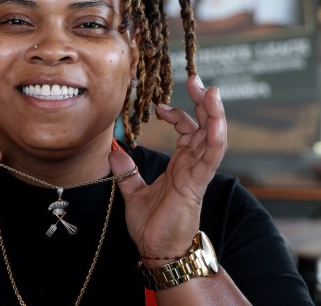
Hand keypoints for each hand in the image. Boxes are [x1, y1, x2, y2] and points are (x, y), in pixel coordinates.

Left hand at [109, 74, 225, 259]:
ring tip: (211, 90)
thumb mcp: (133, 191)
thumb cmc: (151, 225)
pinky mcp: (197, 182)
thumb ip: (126, 170)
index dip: (177, 114)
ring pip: (212, 136)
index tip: (159, 105)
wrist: (157, 250)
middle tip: (194, 78)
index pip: (186, 131)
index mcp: (179, 165)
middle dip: (201, 102)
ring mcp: (196, 172)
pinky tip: (215, 118)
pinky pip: (211, 155)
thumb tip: (113, 150)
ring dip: (213, 112)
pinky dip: (215, 135)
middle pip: (203, 126)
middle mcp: (191, 165)